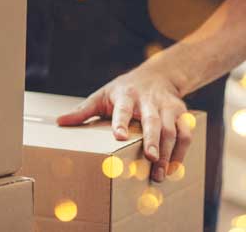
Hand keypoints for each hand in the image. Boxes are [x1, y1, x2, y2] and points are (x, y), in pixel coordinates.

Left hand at [57, 67, 192, 182]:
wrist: (158, 74)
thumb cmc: (123, 90)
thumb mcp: (101, 95)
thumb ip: (83, 110)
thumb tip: (60, 122)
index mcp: (125, 95)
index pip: (123, 108)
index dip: (121, 121)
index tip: (119, 136)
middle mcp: (148, 100)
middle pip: (152, 120)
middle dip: (152, 140)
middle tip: (151, 159)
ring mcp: (167, 106)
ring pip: (171, 129)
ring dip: (168, 152)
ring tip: (160, 173)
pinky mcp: (181, 113)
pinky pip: (186, 133)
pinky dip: (182, 151)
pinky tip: (175, 167)